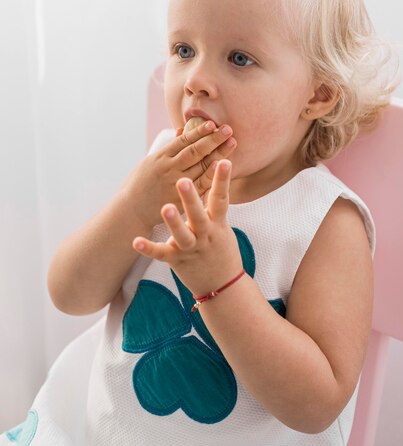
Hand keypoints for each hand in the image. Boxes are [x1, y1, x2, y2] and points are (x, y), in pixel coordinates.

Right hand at [122, 122, 236, 230]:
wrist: (131, 210)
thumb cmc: (141, 184)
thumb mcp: (150, 162)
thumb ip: (169, 148)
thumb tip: (182, 131)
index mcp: (160, 157)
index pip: (183, 141)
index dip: (198, 132)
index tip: (212, 124)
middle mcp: (168, 168)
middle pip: (194, 151)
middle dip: (212, 139)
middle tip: (228, 129)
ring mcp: (175, 183)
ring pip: (200, 166)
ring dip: (217, 153)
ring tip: (231, 143)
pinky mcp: (181, 199)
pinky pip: (199, 186)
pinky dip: (210, 175)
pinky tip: (222, 167)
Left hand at [132, 159, 242, 295]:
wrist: (223, 284)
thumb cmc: (220, 248)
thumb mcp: (222, 225)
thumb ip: (214, 203)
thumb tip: (213, 171)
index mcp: (217, 223)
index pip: (221, 198)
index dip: (222, 179)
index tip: (223, 160)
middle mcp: (205, 234)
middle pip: (199, 215)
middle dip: (191, 198)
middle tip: (184, 180)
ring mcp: (191, 249)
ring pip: (182, 235)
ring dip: (174, 223)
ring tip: (166, 208)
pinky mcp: (177, 261)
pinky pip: (161, 254)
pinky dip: (149, 248)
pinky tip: (136, 241)